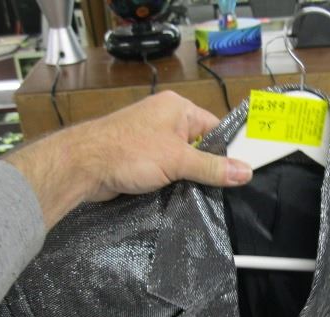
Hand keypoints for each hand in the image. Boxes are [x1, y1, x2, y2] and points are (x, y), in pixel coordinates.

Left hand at [7, 91, 251, 228]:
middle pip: (200, 146)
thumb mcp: (178, 160)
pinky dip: (173, 181)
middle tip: (220, 188)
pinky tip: (179, 194)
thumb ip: (213, 168)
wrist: (83, 167)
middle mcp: (165, 120)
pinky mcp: (141, 158)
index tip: (239, 172)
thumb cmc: (130, 152)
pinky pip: (167, 169)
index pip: (215, 128)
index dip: (227, 150)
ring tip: (199, 192)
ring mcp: (151, 139)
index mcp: (178, 108)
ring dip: (188, 177)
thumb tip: (246, 172)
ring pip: (183, 161)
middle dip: (206, 167)